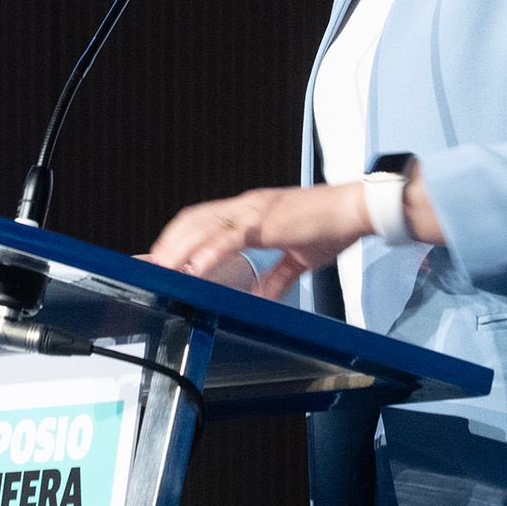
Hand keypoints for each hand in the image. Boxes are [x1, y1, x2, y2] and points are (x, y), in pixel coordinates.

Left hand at [148, 184, 370, 301]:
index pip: (204, 221)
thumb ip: (276, 278)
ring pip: (205, 225)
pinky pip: (231, 236)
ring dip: (180, 247)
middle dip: (169, 243)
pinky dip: (210, 252)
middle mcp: (247, 207)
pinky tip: (195, 268)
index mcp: (251, 214)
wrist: (355, 210)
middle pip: (194, 220)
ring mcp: (255, 211)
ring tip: (162, 267)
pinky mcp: (267, 220)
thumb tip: (261, 298)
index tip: (163, 258)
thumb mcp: (298, 260)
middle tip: (150, 266)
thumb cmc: (330, 228)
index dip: (180, 238)